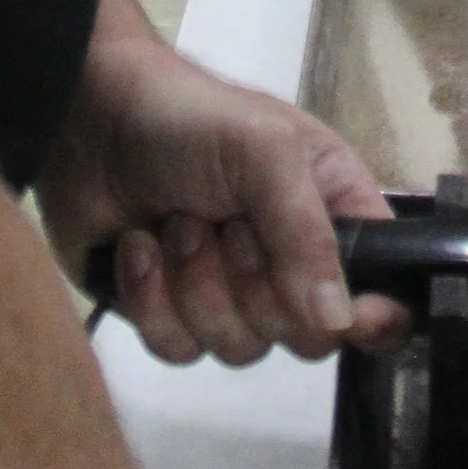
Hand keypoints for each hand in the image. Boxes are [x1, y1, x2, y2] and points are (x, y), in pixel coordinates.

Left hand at [39, 0, 405, 373]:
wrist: (87, 119)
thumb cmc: (189, 118)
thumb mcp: (264, 152)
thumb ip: (307, 234)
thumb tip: (337, 322)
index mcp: (330, 212)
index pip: (380, 290)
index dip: (371, 316)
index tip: (349, 319)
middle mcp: (288, 261)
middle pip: (303, 335)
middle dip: (253, 283)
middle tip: (225, 223)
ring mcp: (227, 293)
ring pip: (237, 348)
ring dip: (194, 283)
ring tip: (174, 220)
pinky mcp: (169, 314)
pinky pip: (178, 350)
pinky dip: (151, 299)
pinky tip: (138, 246)